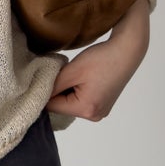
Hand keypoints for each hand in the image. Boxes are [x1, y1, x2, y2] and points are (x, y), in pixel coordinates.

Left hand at [45, 0, 149, 120]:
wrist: (127, 50)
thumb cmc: (102, 59)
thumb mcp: (71, 71)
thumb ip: (52, 85)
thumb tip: (37, 94)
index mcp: (87, 109)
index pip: (52, 107)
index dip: (44, 91)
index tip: (42, 78)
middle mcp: (95, 115)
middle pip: (62, 107)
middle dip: (57, 90)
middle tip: (61, 73)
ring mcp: (100, 111)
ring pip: (71, 103)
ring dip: (67, 89)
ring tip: (74, 73)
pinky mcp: (103, 104)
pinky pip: (81, 100)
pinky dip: (76, 90)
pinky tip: (82, 77)